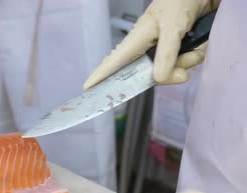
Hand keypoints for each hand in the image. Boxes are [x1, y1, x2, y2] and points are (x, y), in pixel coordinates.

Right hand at [83, 0, 219, 89]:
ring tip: (196, 46)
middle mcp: (150, 46)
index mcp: (139, 38)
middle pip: (150, 74)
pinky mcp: (182, 46)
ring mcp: (166, 47)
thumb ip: (166, 54)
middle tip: (183, 74)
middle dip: (169, 74)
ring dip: (189, 60)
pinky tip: (201, 43)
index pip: (116, 61)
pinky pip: (188, 61)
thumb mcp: (173, 26)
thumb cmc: (181, 1)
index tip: (87, 88)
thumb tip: (156, 79)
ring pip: (172, 68)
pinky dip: (197, 54)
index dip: (102, 75)